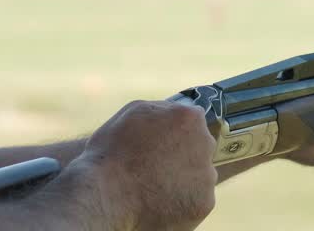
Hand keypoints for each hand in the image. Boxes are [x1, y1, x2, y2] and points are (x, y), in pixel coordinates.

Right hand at [80, 99, 217, 230]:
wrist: (106, 195)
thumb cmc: (112, 152)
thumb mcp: (133, 113)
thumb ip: (161, 110)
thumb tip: (174, 112)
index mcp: (190, 119)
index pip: (192, 122)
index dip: (174, 133)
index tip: (160, 145)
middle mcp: (205, 144)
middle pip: (199, 149)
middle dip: (182, 156)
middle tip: (155, 167)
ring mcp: (207, 176)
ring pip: (199, 176)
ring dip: (182, 180)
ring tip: (154, 187)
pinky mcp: (203, 203)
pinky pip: (195, 200)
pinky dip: (181, 202)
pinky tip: (159, 202)